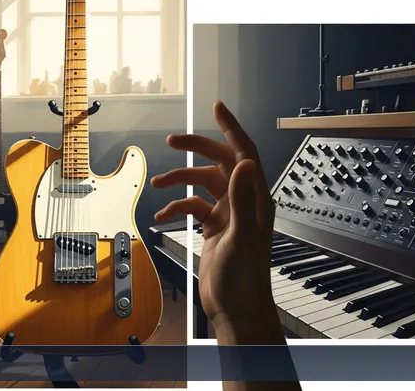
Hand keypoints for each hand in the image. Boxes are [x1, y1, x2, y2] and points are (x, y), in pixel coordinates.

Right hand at [151, 101, 275, 323]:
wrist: (236, 308)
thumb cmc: (243, 277)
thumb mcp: (241, 235)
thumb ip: (241, 197)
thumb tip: (242, 161)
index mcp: (256, 198)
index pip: (245, 153)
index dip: (231, 128)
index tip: (216, 107)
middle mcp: (243, 201)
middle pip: (219, 163)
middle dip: (196, 149)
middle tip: (172, 140)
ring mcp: (228, 214)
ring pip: (202, 185)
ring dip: (179, 181)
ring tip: (157, 182)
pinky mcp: (215, 227)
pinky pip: (193, 207)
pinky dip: (177, 207)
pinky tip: (163, 216)